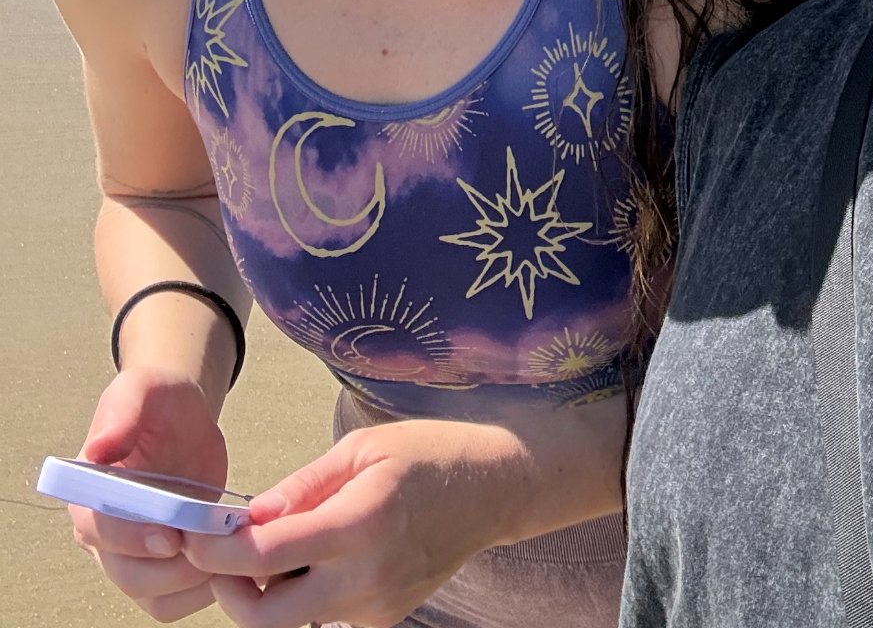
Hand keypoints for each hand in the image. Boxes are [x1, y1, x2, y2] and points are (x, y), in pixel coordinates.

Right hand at [69, 365, 228, 621]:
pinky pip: (176, 600)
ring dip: (193, 584)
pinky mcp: (162, 566)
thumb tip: (98, 449)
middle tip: (217, 548)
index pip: (101, 531)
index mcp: (88, 495)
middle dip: (173, 569)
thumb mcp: (141, 390)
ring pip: (154, 598)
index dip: (133, 538)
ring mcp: (133, 556)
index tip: (171, 536)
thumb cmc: (156, 401)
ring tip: (232, 552)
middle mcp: (103, 535)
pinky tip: (233, 562)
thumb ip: (122, 414)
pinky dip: (203, 591)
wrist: (181, 417)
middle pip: (129, 575)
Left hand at [186, 418, 522, 627]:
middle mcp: (367, 576)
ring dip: (268, 592)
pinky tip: (320, 552)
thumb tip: (247, 519)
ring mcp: (376, 606)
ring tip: (276, 544)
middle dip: (230, 590)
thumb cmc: (430, 453)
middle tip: (222, 554)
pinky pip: (324, 614)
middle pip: (266, 619)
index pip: (265, 557)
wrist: (494, 489)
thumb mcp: (363, 447)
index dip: (216, 552)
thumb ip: (302, 487)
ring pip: (293, 621)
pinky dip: (306, 590)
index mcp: (361, 522)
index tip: (193, 537)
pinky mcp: (383, 619)